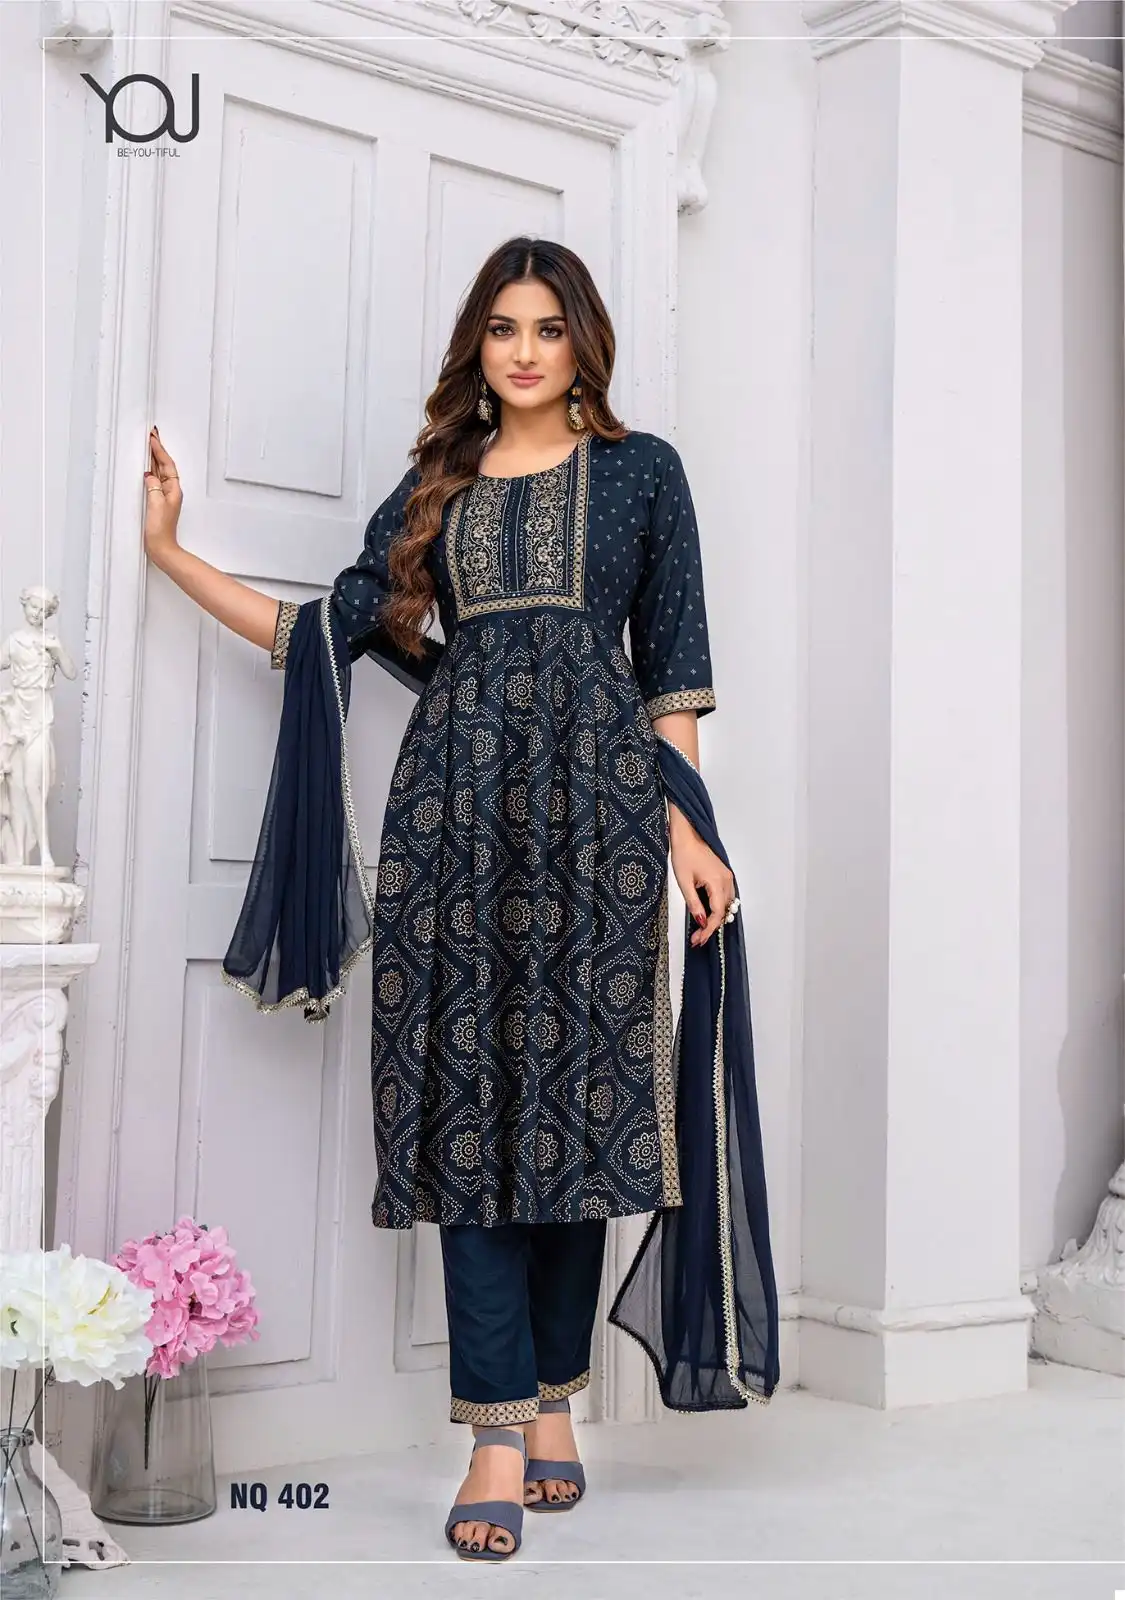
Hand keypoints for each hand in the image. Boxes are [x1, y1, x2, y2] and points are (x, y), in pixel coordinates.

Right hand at [142, 427, 182, 564]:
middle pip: (164, 465)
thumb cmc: (161, 531)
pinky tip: (146, 467)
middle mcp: (170, 491)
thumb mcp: (155, 504)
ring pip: (159, 471)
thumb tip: (149, 476)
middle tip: (151, 435)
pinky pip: (154, 480)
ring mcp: (164, 496)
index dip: (159, 450)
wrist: (161, 547)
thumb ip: (153, 487)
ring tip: (148, 445)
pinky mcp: (157, 501)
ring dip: (154, 458)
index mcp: (173, 489)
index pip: (166, 464)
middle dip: (157, 449)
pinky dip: (150, 470)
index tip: (153, 438)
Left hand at [668, 804, 736, 947]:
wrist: (687, 835)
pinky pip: (725, 896)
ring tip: (701, 930)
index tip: (698, 939)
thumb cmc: (684, 853)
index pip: (717, 913)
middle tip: (697, 938)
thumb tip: (700, 922)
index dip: (708, 929)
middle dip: (711, 926)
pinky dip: (718, 907)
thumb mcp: (684, 882)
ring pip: (727, 905)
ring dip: (716, 918)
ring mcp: (727, 877)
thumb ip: (694, 904)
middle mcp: (726, 880)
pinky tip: (707, 914)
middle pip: (724, 911)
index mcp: (717, 882)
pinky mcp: (724, 875)